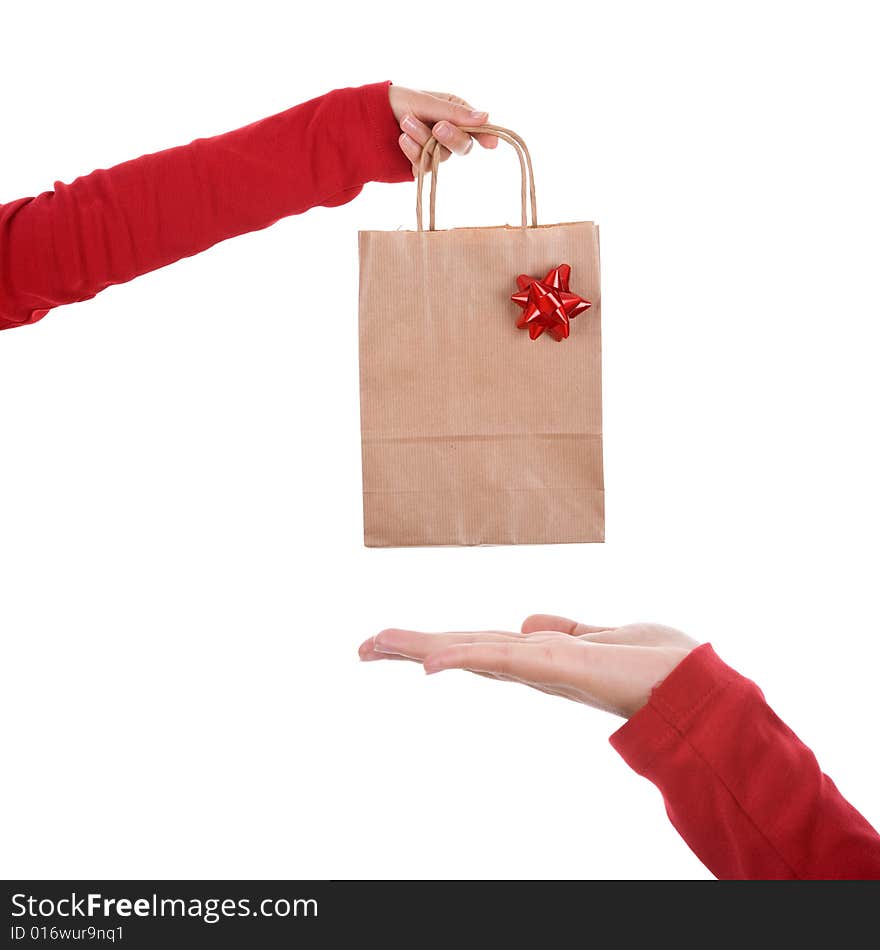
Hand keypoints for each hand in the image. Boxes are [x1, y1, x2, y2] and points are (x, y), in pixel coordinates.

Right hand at [359, 615, 699, 718]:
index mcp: (540, 657)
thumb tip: (524, 622)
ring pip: (468, 652)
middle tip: (362, 646)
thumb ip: (564, 628)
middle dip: (411, 647)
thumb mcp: (603, 635)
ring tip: (372, 645)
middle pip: (462, 649)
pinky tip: (427, 663)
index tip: (396, 643)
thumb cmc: (659, 663)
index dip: (437, 643)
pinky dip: (462, 659)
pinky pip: (502, 659)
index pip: (478, 645)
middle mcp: (533, 665)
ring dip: (419, 648)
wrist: (699, 687)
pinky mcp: (557, 666)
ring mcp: (541, 668)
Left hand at [388, 86, 497, 177]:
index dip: (486, 135)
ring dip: (423, 139)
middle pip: (463, 147)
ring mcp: (434, 152)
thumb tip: (486, 117)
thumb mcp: (427, 101)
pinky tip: (402, 140)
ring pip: (441, 157)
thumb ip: (454, 113)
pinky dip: (413, 152)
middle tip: (438, 127)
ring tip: (405, 123)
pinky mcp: (420, 166)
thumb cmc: (398, 102)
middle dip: (451, 137)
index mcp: (454, 114)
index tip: (491, 144)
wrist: (367, 118)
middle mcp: (448, 134)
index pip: (477, 127)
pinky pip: (424, 167)